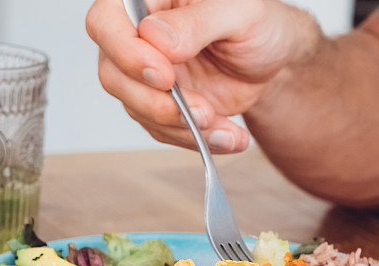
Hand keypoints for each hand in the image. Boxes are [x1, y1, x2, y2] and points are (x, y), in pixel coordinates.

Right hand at [86, 0, 319, 153]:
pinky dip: (196, 139)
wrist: (272, 60)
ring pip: (137, 109)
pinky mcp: (160, 104)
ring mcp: (145, 74)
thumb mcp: (238, 13)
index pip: (106, 22)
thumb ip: (196, 22)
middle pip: (113, 74)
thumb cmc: (256, 24)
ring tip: (223, 126)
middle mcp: (137, 36)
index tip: (165, 75)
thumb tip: (157, 39)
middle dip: (156, 103)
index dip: (126, 53)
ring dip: (182, 126)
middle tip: (200, 110)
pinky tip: (228, 135)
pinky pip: (163, 130)